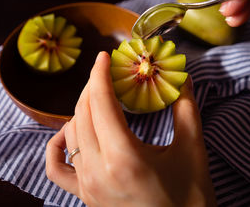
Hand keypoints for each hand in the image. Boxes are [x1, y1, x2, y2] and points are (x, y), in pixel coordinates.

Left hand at [46, 51, 215, 206]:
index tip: (104, 56)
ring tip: (100, 99)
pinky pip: (57, 167)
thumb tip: (182, 78)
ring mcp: (86, 186)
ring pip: (71, 133)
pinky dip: (59, 144)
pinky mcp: (84, 196)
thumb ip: (186, 108)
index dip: (100, 74)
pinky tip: (71, 133)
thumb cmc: (190, 200)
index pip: (100, 102)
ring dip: (82, 109)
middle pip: (83, 113)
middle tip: (109, 74)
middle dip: (93, 86)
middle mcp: (97, 172)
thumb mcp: (193, 150)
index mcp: (123, 157)